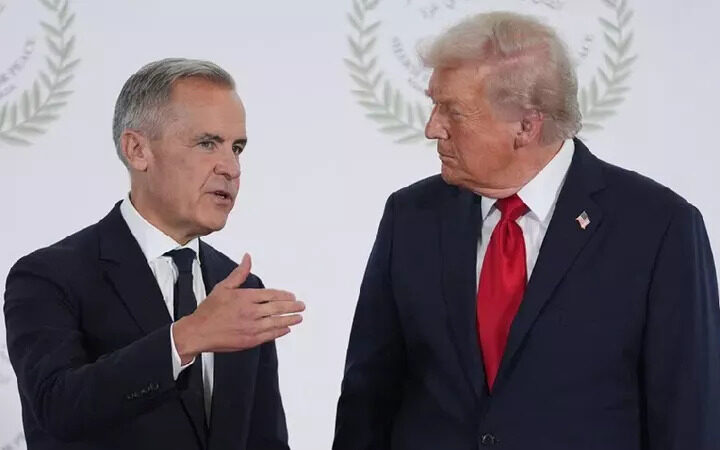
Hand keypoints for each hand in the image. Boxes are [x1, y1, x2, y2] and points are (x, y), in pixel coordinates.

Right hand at [172, 254, 303, 362]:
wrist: (198, 332)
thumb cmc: (209, 311)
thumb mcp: (223, 287)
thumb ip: (239, 273)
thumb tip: (248, 258)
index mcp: (245, 297)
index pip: (271, 294)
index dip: (284, 295)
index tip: (292, 296)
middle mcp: (250, 312)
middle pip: (277, 308)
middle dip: (292, 307)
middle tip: (301, 306)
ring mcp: (251, 327)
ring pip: (276, 322)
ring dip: (290, 319)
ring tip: (299, 317)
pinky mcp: (250, 340)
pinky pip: (269, 335)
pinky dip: (280, 332)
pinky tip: (286, 329)